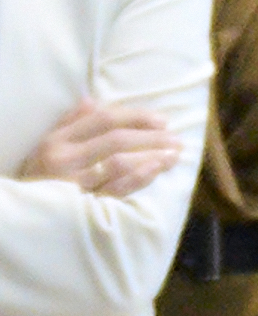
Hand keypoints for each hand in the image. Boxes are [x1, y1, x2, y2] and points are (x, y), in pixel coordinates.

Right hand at [20, 98, 183, 197]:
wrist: (24, 215)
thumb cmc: (40, 176)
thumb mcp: (47, 145)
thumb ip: (69, 123)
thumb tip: (93, 100)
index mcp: (58, 139)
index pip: (103, 119)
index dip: (136, 117)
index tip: (162, 120)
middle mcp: (66, 158)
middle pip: (116, 140)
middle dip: (150, 137)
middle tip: (176, 139)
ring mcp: (75, 183)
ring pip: (119, 163)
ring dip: (151, 156)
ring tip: (174, 154)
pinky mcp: (85, 206)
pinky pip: (117, 189)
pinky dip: (140, 177)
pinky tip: (157, 170)